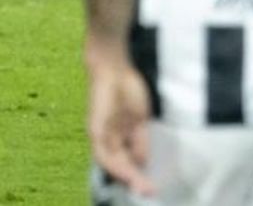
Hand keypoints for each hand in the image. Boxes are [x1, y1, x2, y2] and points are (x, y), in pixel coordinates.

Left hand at [86, 51, 154, 196]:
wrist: (113, 66)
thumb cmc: (127, 86)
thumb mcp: (140, 117)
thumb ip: (140, 139)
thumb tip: (144, 160)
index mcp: (118, 135)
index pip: (128, 160)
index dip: (139, 173)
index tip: (151, 185)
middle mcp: (107, 139)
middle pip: (120, 165)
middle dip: (135, 180)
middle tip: (150, 192)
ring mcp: (100, 135)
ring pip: (112, 163)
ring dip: (127, 177)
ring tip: (142, 188)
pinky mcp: (95, 130)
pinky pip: (104, 153)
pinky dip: (116, 165)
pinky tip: (127, 172)